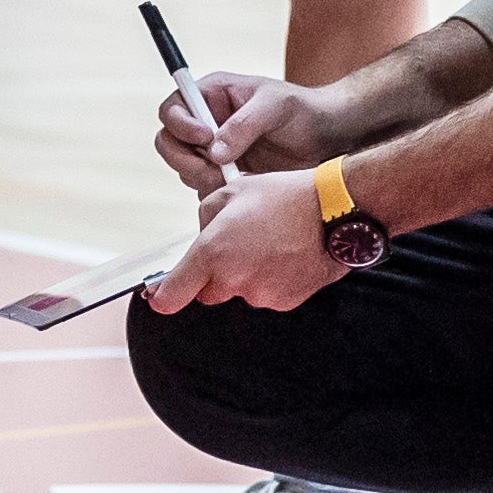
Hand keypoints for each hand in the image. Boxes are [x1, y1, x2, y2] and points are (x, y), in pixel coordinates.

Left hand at [143, 167, 342, 316]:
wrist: (335, 212)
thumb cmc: (286, 197)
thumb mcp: (232, 191)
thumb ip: (205, 217)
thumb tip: (203, 235)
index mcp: (212, 252)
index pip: (172, 294)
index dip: (162, 296)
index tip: (158, 296)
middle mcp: (233, 279)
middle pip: (207, 293)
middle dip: (213, 275)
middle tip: (236, 246)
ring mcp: (260, 294)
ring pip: (239, 292)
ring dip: (245, 276)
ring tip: (269, 244)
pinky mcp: (283, 301)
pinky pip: (266, 295)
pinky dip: (270, 281)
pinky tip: (285, 256)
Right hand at [151, 67, 344, 191]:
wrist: (327, 139)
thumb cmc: (302, 110)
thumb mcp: (274, 106)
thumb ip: (243, 125)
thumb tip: (214, 150)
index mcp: (212, 96)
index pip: (173, 108)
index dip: (181, 124)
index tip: (206, 138)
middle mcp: (206, 124)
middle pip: (169, 143)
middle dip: (185, 159)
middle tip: (213, 169)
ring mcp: (213, 152)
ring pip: (185, 170)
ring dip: (204, 178)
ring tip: (237, 177)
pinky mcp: (225, 176)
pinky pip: (205, 189)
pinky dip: (218, 192)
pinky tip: (246, 186)